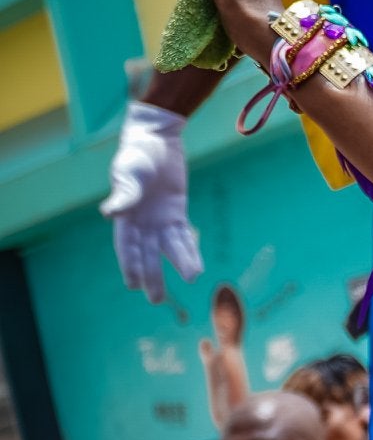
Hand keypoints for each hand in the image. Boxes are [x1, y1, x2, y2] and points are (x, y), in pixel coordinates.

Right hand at [101, 100, 204, 302]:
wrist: (156, 139)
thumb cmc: (136, 155)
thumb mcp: (129, 173)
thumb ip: (123, 194)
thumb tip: (109, 213)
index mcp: (125, 215)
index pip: (126, 246)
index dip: (130, 265)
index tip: (133, 285)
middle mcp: (142, 222)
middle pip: (147, 253)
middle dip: (152, 276)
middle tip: (157, 300)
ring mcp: (160, 218)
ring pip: (170, 247)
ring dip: (179, 264)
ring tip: (190, 280)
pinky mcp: (177, 211)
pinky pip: (184, 235)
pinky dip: (190, 250)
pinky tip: (196, 266)